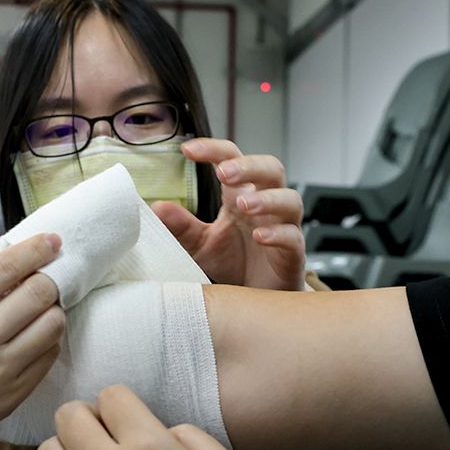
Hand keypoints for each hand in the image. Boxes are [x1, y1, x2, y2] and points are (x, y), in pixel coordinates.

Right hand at [0, 233, 66, 449]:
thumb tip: (22, 261)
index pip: (6, 267)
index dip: (37, 248)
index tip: (53, 240)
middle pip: (40, 292)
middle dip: (49, 279)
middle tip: (46, 278)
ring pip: (54, 322)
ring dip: (53, 309)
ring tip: (39, 309)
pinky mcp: (14, 393)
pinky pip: (50, 353)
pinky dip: (48, 338)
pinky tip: (33, 336)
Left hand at [155, 138, 305, 290]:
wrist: (254, 299)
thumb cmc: (233, 263)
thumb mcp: (200, 244)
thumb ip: (181, 227)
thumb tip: (156, 208)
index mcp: (239, 195)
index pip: (232, 159)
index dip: (214, 149)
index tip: (188, 150)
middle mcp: (265, 205)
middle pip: (271, 169)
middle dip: (249, 166)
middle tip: (224, 172)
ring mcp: (283, 227)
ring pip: (289, 200)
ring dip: (267, 199)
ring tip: (244, 206)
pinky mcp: (292, 254)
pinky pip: (293, 237)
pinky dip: (278, 234)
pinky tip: (260, 237)